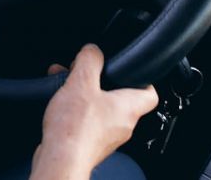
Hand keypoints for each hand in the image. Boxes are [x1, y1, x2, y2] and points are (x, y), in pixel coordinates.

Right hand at [30, 44, 158, 179]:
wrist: (60, 161)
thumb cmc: (75, 129)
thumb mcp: (81, 82)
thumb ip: (90, 60)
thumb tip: (93, 50)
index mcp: (129, 108)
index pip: (150, 93)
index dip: (143, 79)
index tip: (132, 70)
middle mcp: (122, 125)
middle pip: (120, 99)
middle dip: (101, 83)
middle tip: (86, 74)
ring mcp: (107, 138)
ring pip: (101, 110)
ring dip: (85, 96)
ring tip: (66, 86)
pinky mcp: (90, 146)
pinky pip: (87, 123)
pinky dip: (76, 112)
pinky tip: (59, 106)